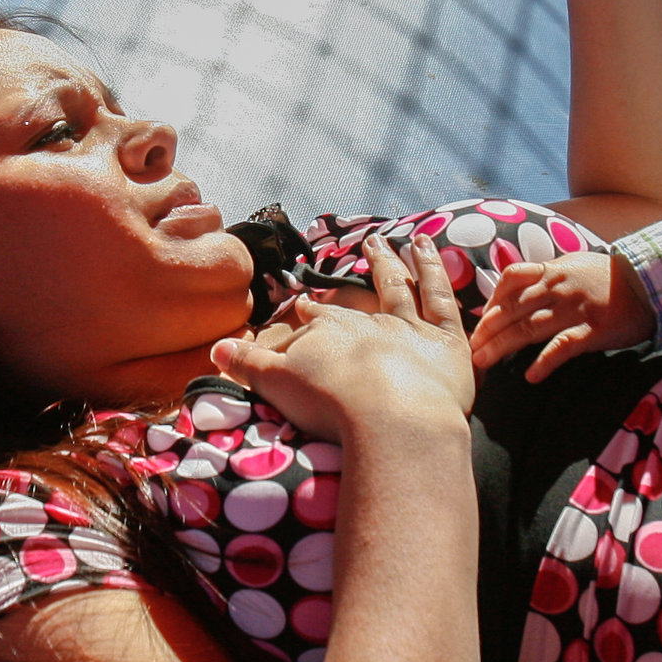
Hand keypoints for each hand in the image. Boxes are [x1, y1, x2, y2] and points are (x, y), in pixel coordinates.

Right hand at [212, 236, 474, 439]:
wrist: (393, 418)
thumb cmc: (332, 405)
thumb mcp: (277, 384)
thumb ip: (248, 365)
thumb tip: (216, 347)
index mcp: (326, 333)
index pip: (314, 322)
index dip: (309, 315)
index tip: (305, 306)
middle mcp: (366, 321)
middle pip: (354, 301)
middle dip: (349, 284)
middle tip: (353, 252)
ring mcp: (408, 327)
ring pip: (398, 286)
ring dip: (389, 263)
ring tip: (384, 242)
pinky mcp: (445, 340)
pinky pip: (440, 296)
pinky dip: (435, 270)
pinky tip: (429, 248)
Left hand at [467, 249, 653, 381]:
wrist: (651, 281)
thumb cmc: (610, 276)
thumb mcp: (574, 264)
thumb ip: (546, 275)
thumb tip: (517, 290)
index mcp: (551, 271)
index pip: (510, 281)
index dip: (491, 302)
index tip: (478, 322)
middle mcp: (557, 288)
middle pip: (512, 308)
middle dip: (486, 329)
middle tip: (468, 349)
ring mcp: (574, 309)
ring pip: (529, 327)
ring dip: (503, 346)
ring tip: (484, 362)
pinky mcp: (593, 330)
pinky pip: (563, 347)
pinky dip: (545, 362)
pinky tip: (530, 376)